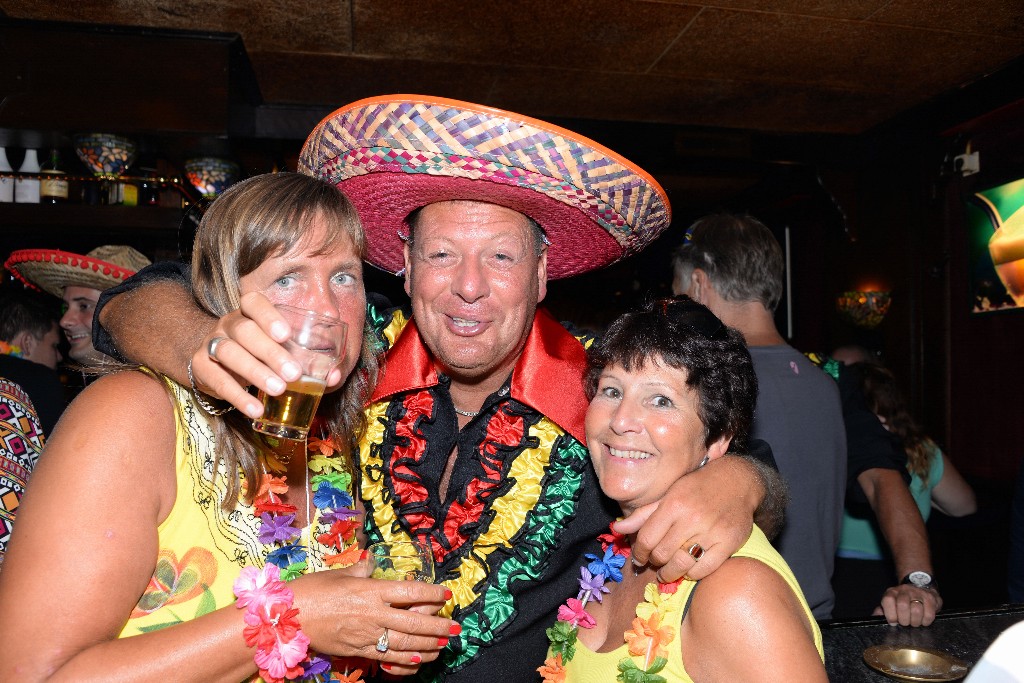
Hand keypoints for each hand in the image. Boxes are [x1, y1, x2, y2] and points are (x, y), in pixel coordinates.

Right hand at [191, 292, 343, 416]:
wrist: (211, 361)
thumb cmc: (256, 353)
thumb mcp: (277, 351)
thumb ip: (305, 360)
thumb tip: (336, 374)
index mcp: (248, 313)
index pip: (253, 302)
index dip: (269, 316)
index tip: (286, 335)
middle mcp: (228, 324)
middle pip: (246, 331)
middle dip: (271, 352)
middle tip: (294, 373)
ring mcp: (212, 343)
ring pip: (230, 353)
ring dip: (255, 372)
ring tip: (278, 390)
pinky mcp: (200, 367)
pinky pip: (217, 380)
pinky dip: (238, 397)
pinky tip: (256, 409)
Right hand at [291, 569, 457, 671]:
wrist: (286, 618)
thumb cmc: (311, 590)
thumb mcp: (339, 573)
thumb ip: (360, 570)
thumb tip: (371, 561)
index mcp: (370, 589)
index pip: (409, 590)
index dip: (431, 592)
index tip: (446, 593)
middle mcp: (373, 613)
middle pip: (414, 621)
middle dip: (438, 626)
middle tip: (456, 629)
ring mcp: (366, 634)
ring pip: (405, 642)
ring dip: (428, 645)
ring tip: (444, 645)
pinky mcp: (358, 651)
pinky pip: (387, 657)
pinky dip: (406, 659)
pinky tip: (419, 660)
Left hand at [613, 456, 756, 581]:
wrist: (736, 482)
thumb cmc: (696, 488)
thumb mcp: (668, 495)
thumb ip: (643, 514)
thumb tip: (617, 529)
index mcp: (673, 504)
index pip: (647, 538)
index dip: (639, 553)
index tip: (639, 558)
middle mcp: (691, 518)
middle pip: (662, 554)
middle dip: (654, 562)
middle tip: (654, 563)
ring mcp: (711, 532)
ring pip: (681, 565)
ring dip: (669, 573)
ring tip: (667, 572)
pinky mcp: (728, 544)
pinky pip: (704, 569)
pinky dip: (692, 574)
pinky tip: (687, 570)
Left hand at [874, 584, 941, 626]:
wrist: (920, 586)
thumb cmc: (902, 600)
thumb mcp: (890, 604)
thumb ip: (882, 611)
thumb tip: (876, 617)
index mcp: (891, 593)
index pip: (888, 601)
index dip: (890, 615)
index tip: (894, 622)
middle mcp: (904, 590)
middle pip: (903, 606)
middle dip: (904, 620)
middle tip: (905, 623)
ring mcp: (918, 593)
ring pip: (917, 610)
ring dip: (915, 622)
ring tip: (914, 622)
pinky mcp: (930, 598)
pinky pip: (929, 614)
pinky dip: (926, 621)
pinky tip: (923, 620)